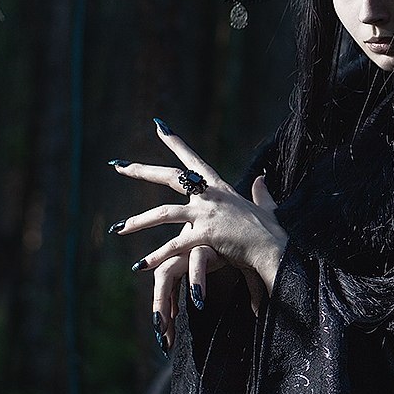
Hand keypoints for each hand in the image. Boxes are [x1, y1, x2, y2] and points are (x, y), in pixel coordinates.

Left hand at [109, 119, 288, 350]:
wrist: (274, 249)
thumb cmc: (271, 231)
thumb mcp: (265, 207)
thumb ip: (260, 192)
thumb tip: (261, 179)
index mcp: (220, 187)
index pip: (193, 159)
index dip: (175, 142)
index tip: (158, 126)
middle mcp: (210, 196)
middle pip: (170, 177)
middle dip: (141, 171)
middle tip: (118, 166)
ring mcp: (206, 214)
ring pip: (163, 212)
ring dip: (138, 221)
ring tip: (118, 228)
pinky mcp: (205, 235)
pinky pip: (174, 246)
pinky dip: (156, 256)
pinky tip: (141, 266)